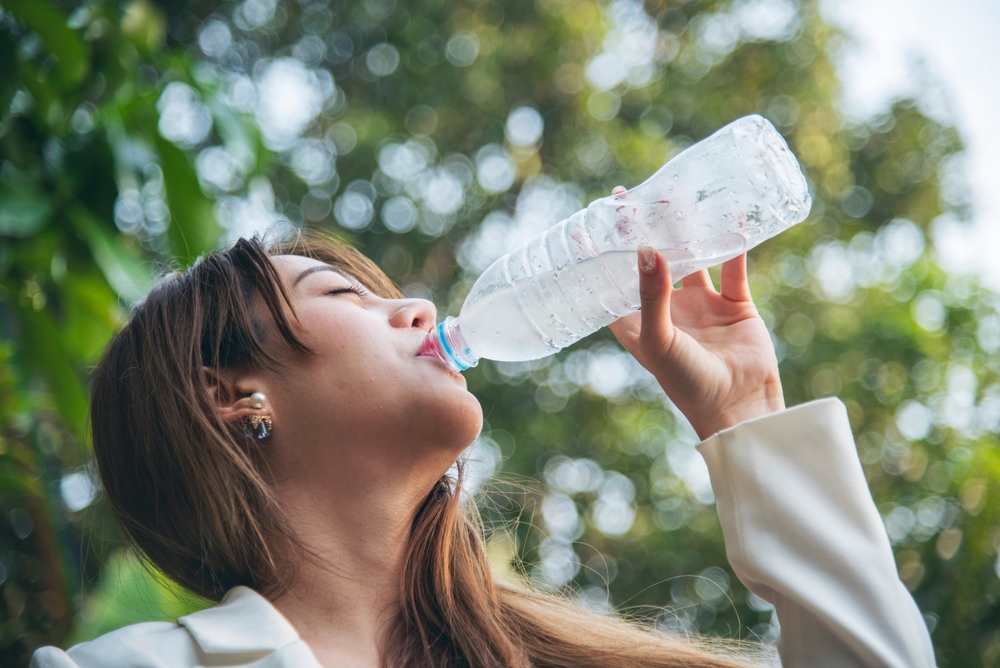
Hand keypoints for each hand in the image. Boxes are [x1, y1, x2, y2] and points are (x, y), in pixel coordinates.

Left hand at [607, 190, 784, 438]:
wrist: (740, 408)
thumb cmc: (687, 383)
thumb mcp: (659, 338)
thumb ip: (651, 294)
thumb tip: (645, 248)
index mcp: (638, 323)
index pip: (611, 282)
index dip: (598, 255)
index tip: (587, 222)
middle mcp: (667, 310)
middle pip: (649, 261)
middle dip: (640, 230)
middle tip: (628, 195)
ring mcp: (701, 306)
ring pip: (689, 256)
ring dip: (683, 229)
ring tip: (674, 193)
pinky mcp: (735, 305)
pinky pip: (733, 266)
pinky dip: (732, 241)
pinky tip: (729, 214)